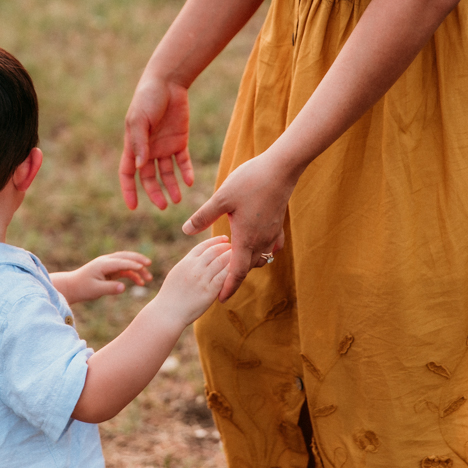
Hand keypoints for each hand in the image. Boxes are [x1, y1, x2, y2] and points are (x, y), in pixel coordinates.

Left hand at [51, 252, 153, 303]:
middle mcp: (107, 261)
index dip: (133, 264)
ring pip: (127, 262)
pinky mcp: (110, 271)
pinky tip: (140, 283)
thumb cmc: (82, 288)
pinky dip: (133, 275)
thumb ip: (110, 288)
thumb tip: (123, 287)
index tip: (144, 268)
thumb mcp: (96, 290)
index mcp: (103, 264)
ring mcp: (109, 265)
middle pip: (126, 256)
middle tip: (149, 264)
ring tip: (149, 278)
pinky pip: (125, 270)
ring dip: (138, 268)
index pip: (121, 262)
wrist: (72, 287)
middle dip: (138, 259)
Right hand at [120, 77, 195, 209]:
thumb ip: (140, 143)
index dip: (128, 190)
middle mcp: (148, 149)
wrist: (168, 82)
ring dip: (171, 186)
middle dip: (155, 193)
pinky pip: (182, 161)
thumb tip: (140, 168)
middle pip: (149, 177)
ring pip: (167, 173)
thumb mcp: (140, 120)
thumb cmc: (148, 98)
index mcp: (133, 145)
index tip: (133, 207)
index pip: (128, 173)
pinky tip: (189, 181)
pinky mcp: (180, 141)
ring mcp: (164, 146)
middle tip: (163, 206)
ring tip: (178, 199)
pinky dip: (185, 172)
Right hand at [150, 236, 231, 326]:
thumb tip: (198, 259)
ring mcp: (202, 279)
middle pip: (214, 251)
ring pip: (221, 261)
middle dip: (225, 246)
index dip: (215, 241)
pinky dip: (232, 270)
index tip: (224, 239)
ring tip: (238, 256)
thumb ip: (188, 265)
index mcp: (186, 262)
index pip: (203, 246)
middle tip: (234, 246)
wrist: (167, 312)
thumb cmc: (170, 296)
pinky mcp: (209, 291)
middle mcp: (194, 268)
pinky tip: (239, 269)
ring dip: (231, 256)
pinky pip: (224, 277)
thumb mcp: (176, 274)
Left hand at [182, 154, 292, 301]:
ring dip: (249, 262)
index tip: (221, 299)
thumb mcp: (221, 198)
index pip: (237, 272)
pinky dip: (264, 250)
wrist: (281, 168)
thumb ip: (203, 216)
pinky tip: (258, 245)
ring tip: (236, 262)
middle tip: (222, 282)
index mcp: (245, 238)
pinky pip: (272, 245)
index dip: (229, 287)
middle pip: (248, 267)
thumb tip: (185, 231)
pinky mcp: (278, 223)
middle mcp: (261, 240)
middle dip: (236, 276)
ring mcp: (272, 232)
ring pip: (261, 257)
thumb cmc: (250, 181)